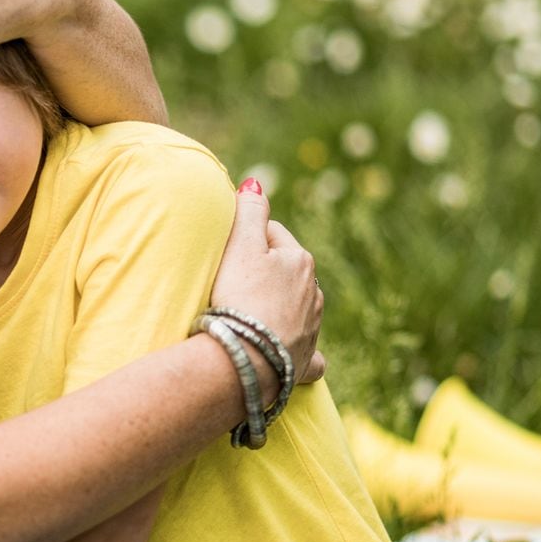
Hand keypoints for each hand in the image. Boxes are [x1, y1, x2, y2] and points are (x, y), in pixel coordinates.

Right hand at [208, 181, 324, 405]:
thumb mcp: (240, 247)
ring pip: (297, 306)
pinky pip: (308, 351)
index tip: (226, 253)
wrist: (247, 359)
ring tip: (251, 316)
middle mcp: (314, 293)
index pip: (273, 235)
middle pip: (286, 271)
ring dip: (280, 306)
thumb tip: (256, 183)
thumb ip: (249, 211)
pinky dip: (300, 348)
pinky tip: (291, 351)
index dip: (247, 240)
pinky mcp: (305, 359)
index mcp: (300, 261)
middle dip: (265, 273)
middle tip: (232, 284)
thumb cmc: (240, 298)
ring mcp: (312, 327)